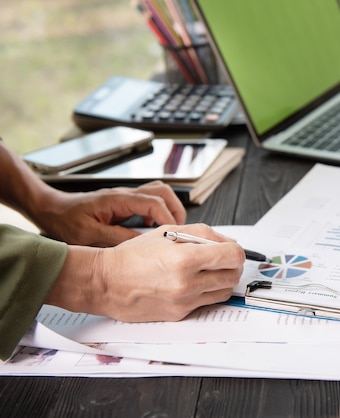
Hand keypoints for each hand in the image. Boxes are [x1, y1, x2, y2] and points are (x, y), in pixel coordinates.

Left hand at [34, 181, 185, 246]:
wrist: (52, 210)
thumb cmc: (66, 220)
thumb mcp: (89, 235)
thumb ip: (117, 238)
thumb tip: (143, 243)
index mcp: (118, 200)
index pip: (153, 202)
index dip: (167, 218)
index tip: (172, 235)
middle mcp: (125, 194)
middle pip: (163, 191)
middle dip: (176, 210)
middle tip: (178, 230)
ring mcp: (127, 196)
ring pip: (160, 192)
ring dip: (170, 209)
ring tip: (170, 229)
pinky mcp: (125, 202)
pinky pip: (151, 201)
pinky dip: (159, 212)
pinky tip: (153, 228)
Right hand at [46, 224, 244, 321]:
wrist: (106, 282)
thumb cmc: (133, 255)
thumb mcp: (168, 232)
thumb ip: (203, 234)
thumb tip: (228, 242)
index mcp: (185, 259)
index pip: (233, 256)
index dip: (236, 250)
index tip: (230, 248)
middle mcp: (187, 283)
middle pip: (233, 276)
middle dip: (232, 265)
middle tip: (221, 259)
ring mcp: (184, 302)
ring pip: (224, 292)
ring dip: (222, 280)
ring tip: (207, 270)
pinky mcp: (179, 314)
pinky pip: (206, 303)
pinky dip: (206, 292)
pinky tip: (193, 282)